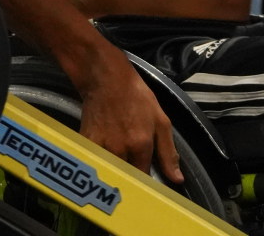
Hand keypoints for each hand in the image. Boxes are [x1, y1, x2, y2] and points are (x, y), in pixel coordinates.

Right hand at [77, 55, 183, 184]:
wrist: (106, 78)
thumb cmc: (136, 97)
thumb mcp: (161, 120)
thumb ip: (169, 153)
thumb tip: (177, 179)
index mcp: (141, 145)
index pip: (144, 179)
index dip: (146, 184)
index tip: (147, 184)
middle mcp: (120, 150)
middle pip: (124, 180)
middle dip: (129, 182)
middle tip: (132, 178)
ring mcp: (101, 147)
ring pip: (108, 174)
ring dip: (114, 175)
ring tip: (117, 171)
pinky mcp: (86, 143)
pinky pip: (93, 163)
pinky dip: (98, 165)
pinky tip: (102, 160)